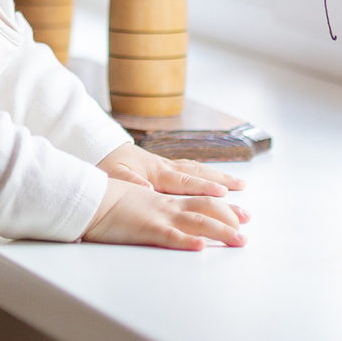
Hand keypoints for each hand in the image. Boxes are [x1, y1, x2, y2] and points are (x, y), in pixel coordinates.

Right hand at [81, 181, 249, 250]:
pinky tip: (201, 246)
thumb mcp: (133, 203)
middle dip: (230, 217)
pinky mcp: (145, 228)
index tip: (240, 212)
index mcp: (163, 198)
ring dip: (221, 231)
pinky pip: (170, 236)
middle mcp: (166, 205)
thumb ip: (148, 209)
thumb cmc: (103, 200)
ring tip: (240, 240)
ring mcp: (158, 216)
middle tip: (248, 225)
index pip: (199, 199)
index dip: (221, 205)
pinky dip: (187, 241)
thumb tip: (161, 220)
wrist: (85, 195)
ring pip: (196, 222)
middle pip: (206, 208)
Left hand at [99, 142, 244, 195]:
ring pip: (197, 169)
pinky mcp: (162, 167)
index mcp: (155, 171)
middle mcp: (164, 167)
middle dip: (221, 181)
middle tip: (243, 188)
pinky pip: (190, 169)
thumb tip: (149, 190)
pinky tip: (214, 178)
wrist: (98, 147)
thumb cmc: (104, 163)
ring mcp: (165, 166)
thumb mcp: (112, 174)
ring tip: (239, 183)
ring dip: (218, 176)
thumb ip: (130, 182)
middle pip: (198, 173)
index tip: (223, 193)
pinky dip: (205, 173)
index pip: (184, 181)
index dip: (204, 188)